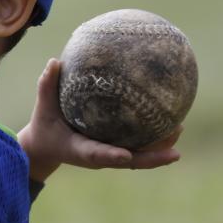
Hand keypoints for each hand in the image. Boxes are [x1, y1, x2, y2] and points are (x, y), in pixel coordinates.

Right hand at [18, 58, 181, 181]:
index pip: (97, 155)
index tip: (125, 156)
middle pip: (129, 161)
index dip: (111, 156)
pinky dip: (154, 136)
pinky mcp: (112, 149)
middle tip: (174, 152)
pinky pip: (137, 145)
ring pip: (138, 155)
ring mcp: (107, 155)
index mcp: (79, 150)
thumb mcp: (42, 108)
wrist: (44, 148)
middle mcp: (98, 156)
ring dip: (159, 148)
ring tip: (179, 130)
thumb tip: (54, 61)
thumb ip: (47, 86)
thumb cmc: (44, 127)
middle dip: (152, 158)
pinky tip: (170, 119)